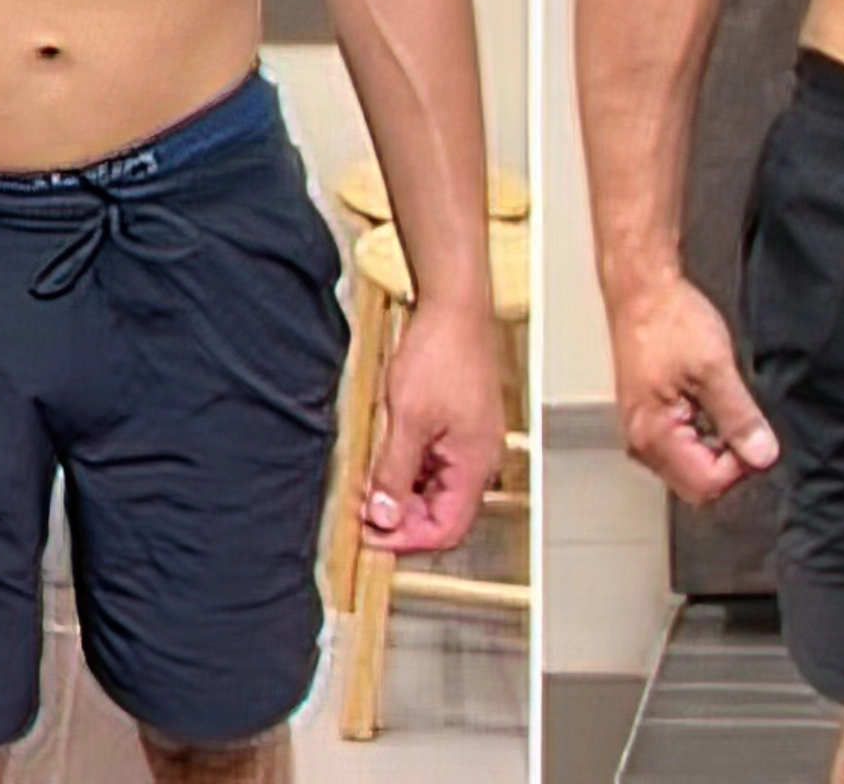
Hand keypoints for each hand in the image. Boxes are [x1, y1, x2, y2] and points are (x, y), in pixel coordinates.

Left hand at [362, 296, 505, 555]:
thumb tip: (384, 516)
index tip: (371, 534)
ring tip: (369, 484)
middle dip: (401, 517)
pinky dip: (409, 467)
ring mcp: (471, 439)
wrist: (453, 304)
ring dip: (403, 492)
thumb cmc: (441, 350)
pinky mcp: (461, 422)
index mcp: (475, 462)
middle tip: (363, 511)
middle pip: (442, 512)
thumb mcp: (406, 417)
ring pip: (437, 488)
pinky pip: (436, 462)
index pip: (446, 529)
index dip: (406, 539)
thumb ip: (394, 471)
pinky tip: (384, 458)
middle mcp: (480, 456)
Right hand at [611, 275, 777, 504]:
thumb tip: (762, 455)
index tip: (754, 434)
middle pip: (697, 482)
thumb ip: (740, 418)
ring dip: (716, 445)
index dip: (740, 464)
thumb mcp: (715, 368)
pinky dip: (703, 431)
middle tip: (740, 418)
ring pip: (691, 466)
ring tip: (719, 401)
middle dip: (727, 459)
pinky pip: (682, 445)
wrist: (642, 289)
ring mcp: (641, 430)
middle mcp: (640, 441)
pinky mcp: (647, 417)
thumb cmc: (667, 319)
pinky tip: (706, 399)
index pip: (708, 485)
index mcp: (653, 435)